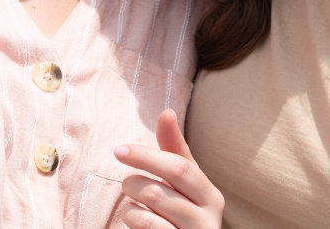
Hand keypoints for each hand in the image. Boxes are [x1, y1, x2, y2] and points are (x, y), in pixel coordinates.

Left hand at [114, 108, 222, 228]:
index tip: (118, 149)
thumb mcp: (182, 185)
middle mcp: (208, 219)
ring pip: (149, 212)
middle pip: (161, 189)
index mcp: (211, 196)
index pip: (180, 166)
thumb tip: (167, 111)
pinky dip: (133, 221)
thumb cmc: (183, 214)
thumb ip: (174, 151)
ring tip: (132, 205)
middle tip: (125, 182)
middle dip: (135, 181)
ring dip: (130, 204)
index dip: (147, 155)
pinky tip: (136, 221)